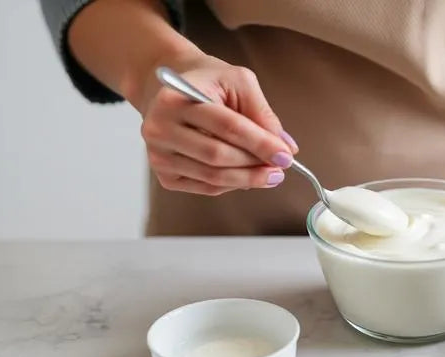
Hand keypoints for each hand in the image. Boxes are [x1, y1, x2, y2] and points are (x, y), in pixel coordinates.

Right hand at [137, 55, 297, 195]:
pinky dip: (232, 184)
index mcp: (175, 98)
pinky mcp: (164, 175)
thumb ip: (262, 113)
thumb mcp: (239, 82)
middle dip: (255, 164)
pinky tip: (246, 176)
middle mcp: (159, 128)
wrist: (172, 87)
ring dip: (247, 179)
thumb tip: (286, 147)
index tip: (285, 156)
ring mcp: (158, 154)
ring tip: (270, 174)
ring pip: (212, 176)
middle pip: (217, 155)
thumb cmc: (207, 82)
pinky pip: (205, 187)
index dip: (260, 143)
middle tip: (281, 167)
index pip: (227, 126)